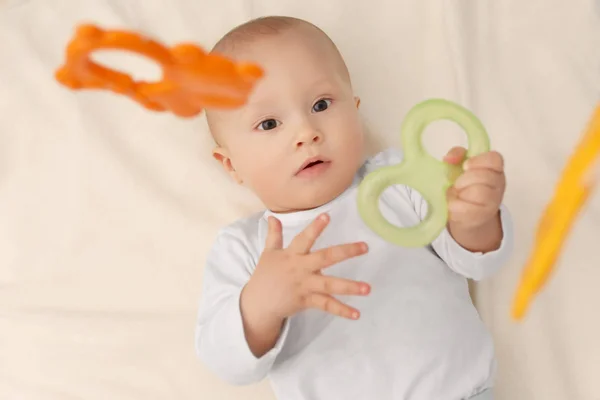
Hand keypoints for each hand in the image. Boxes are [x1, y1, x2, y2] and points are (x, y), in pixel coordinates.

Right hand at [242, 213, 369, 323]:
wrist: (258, 303)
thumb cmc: (265, 275)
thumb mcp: (268, 253)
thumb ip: (274, 235)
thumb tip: (272, 217)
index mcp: (292, 254)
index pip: (304, 238)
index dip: (315, 227)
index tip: (327, 216)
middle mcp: (301, 268)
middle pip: (325, 258)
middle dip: (346, 252)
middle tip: (365, 247)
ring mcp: (305, 286)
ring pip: (330, 285)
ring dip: (350, 286)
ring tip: (368, 288)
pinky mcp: (307, 301)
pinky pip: (327, 305)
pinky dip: (342, 310)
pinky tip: (357, 314)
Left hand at [443, 147, 505, 228]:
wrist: (464, 213)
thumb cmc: (463, 185)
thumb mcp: (459, 166)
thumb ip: (456, 155)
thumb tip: (449, 159)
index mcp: (494, 168)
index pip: (495, 159)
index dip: (479, 161)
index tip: (465, 166)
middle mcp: (498, 184)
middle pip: (486, 176)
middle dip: (465, 179)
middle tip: (457, 184)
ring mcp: (494, 201)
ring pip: (480, 193)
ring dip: (462, 193)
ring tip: (458, 195)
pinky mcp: (484, 215)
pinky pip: (469, 209)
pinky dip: (456, 206)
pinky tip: (455, 206)